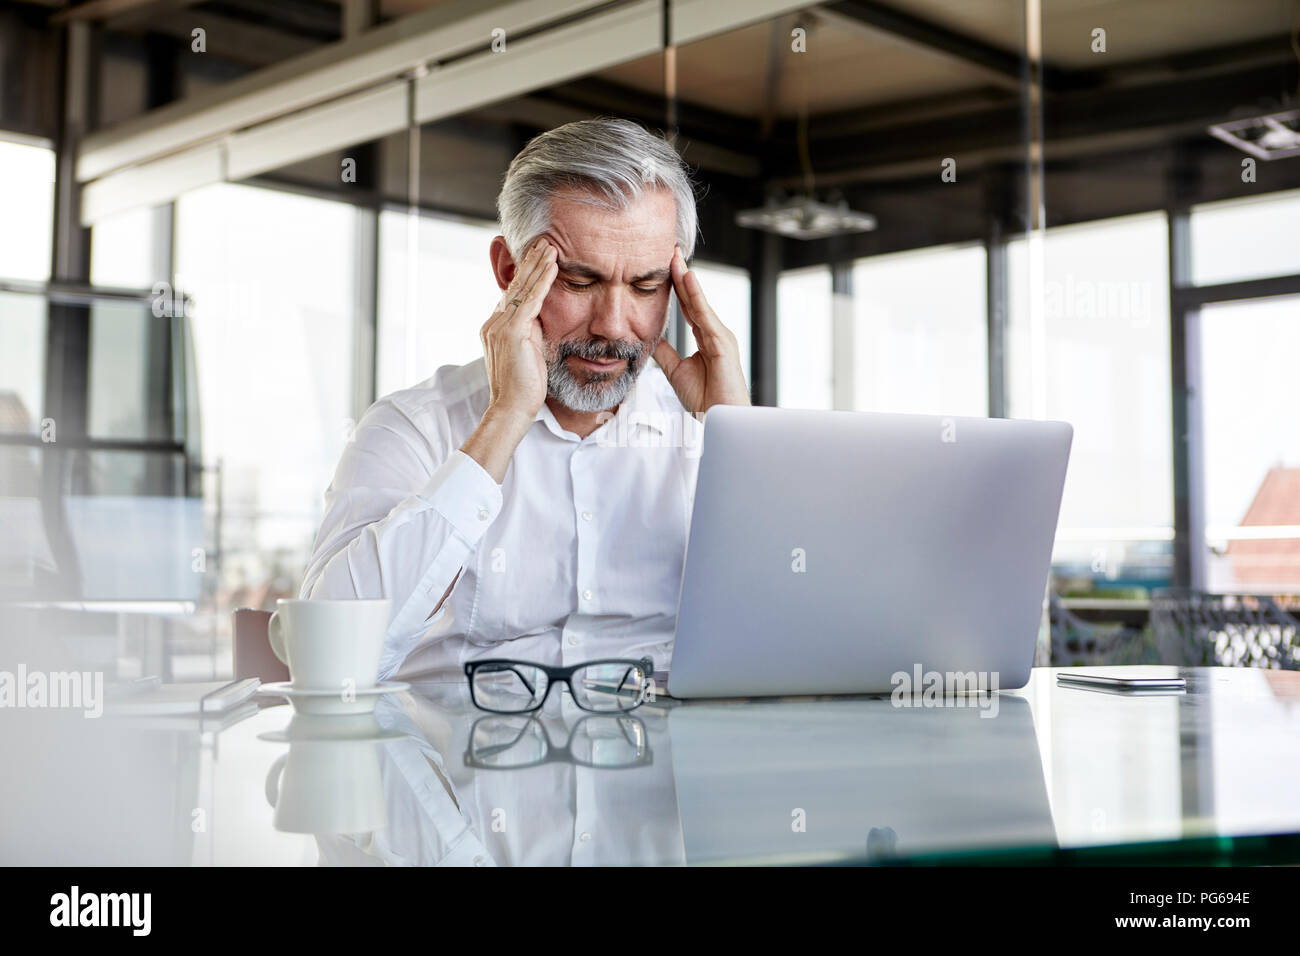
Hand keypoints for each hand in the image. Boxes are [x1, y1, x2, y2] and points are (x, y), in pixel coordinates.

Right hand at [462, 238, 556, 482]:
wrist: (511, 409)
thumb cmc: (523, 389)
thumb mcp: (527, 354)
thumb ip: (530, 335)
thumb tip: (541, 321)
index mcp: (495, 327)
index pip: (513, 295)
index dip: (525, 275)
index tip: (537, 257)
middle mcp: (493, 322)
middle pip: (515, 285)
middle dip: (530, 263)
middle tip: (544, 241)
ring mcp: (500, 325)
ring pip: (522, 288)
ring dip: (537, 265)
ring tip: (550, 245)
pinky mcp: (511, 331)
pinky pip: (530, 299)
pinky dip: (542, 281)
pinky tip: (553, 266)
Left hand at [654, 246, 750, 413]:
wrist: (717, 420)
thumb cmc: (704, 400)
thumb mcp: (676, 370)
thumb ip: (666, 352)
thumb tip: (650, 338)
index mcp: (706, 338)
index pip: (688, 306)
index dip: (676, 286)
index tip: (664, 265)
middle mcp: (715, 332)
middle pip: (694, 298)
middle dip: (681, 273)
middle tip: (669, 249)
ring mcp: (721, 336)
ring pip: (699, 302)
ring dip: (687, 278)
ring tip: (674, 256)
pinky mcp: (723, 343)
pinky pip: (705, 315)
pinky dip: (696, 296)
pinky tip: (687, 278)